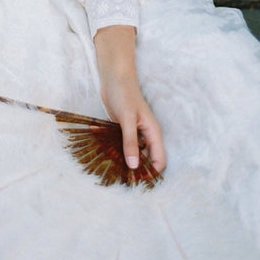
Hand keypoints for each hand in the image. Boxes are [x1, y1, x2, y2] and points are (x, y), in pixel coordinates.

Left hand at [94, 25, 165, 173]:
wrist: (113, 76)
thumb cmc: (124, 94)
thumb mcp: (127, 119)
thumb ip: (130, 142)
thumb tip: (134, 167)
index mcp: (153, 134)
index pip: (159, 161)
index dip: (151, 174)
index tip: (137, 182)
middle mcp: (145, 136)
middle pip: (145, 160)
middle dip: (135, 170)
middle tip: (119, 178)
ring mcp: (134, 133)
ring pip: (132, 154)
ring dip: (122, 160)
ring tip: (109, 168)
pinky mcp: (122, 130)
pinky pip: (120, 145)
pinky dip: (113, 149)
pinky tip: (101, 149)